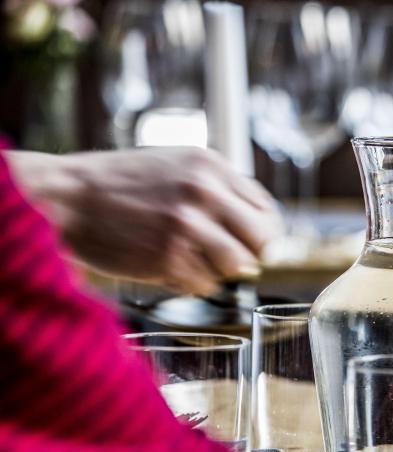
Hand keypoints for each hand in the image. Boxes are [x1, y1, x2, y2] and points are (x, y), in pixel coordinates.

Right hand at [7, 147, 280, 294]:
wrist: (66, 196)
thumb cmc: (119, 184)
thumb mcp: (176, 166)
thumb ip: (218, 190)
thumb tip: (263, 231)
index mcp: (211, 166)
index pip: (267, 210)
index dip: (266, 234)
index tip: (256, 245)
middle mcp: (204, 192)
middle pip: (264, 241)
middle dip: (253, 256)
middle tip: (233, 260)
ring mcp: (187, 225)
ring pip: (238, 266)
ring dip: (221, 271)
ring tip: (193, 261)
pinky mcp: (168, 257)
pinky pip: (205, 285)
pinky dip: (192, 283)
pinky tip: (168, 267)